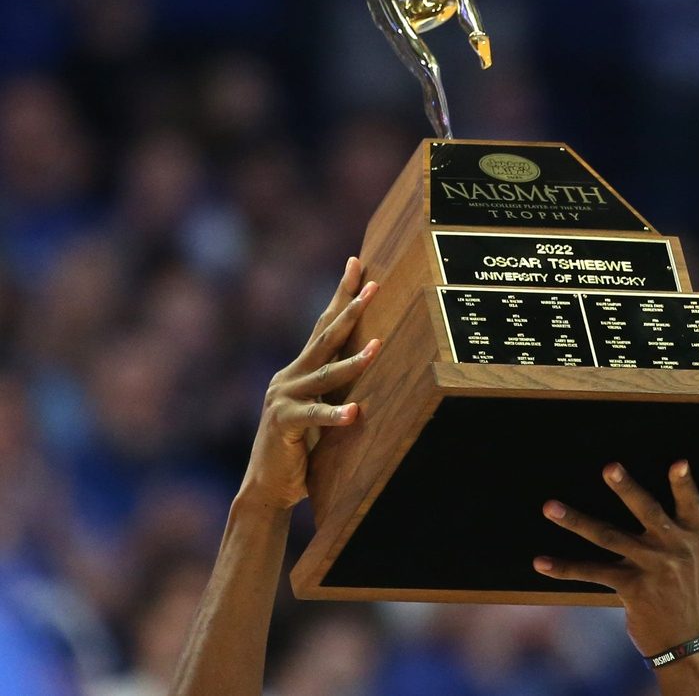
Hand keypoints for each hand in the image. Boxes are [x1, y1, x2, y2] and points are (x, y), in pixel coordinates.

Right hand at [238, 257, 380, 509]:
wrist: (267, 487)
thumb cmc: (300, 449)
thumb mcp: (321, 410)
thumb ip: (334, 388)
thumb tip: (369, 361)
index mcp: (299, 370)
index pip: (324, 325)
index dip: (340, 295)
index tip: (356, 264)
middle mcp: (289, 376)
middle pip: (325, 335)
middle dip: (350, 308)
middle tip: (373, 284)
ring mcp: (283, 397)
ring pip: (325, 373)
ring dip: (354, 361)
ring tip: (378, 346)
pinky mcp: (283, 422)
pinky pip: (314, 416)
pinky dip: (335, 414)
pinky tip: (356, 412)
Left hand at [533, 461, 698, 656]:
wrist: (688, 642)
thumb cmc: (697, 586)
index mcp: (696, 534)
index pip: (691, 503)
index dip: (684, 484)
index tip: (677, 463)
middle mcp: (674, 547)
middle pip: (647, 512)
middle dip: (627, 489)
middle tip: (609, 467)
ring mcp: (650, 567)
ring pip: (609, 537)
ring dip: (577, 522)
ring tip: (550, 507)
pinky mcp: (630, 587)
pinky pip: (592, 572)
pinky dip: (565, 568)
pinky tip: (540, 562)